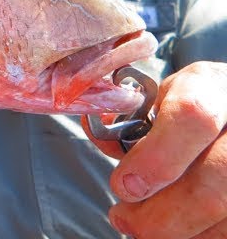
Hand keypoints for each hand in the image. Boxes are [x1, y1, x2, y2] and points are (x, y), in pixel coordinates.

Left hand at [84, 61, 226, 238]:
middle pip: (209, 189)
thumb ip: (131, 120)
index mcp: (213, 89)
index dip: (153, 159)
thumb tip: (99, 135)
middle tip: (122, 217)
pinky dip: (195, 236)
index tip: (123, 185)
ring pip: (220, 217)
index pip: (191, 118)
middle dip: (156, 216)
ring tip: (141, 225)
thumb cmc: (196, 103)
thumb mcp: (164, 97)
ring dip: (173, 232)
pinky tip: (174, 228)